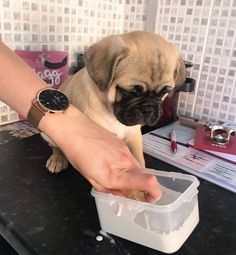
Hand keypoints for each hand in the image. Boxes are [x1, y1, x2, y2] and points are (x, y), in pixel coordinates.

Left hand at [39, 105, 161, 202]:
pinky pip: (130, 158)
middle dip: (142, 187)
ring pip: (138, 167)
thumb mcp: (90, 178)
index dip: (155, 193)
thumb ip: (108, 189)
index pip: (149, 182)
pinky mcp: (123, 144)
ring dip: (133, 175)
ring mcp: (125, 151)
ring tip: (114, 173)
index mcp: (116, 174)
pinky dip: (126, 164)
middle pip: (146, 177)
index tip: (149, 199)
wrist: (75, 129)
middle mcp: (125, 162)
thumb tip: (120, 195)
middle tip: (128, 190)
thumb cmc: (77, 154)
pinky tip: (111, 161)